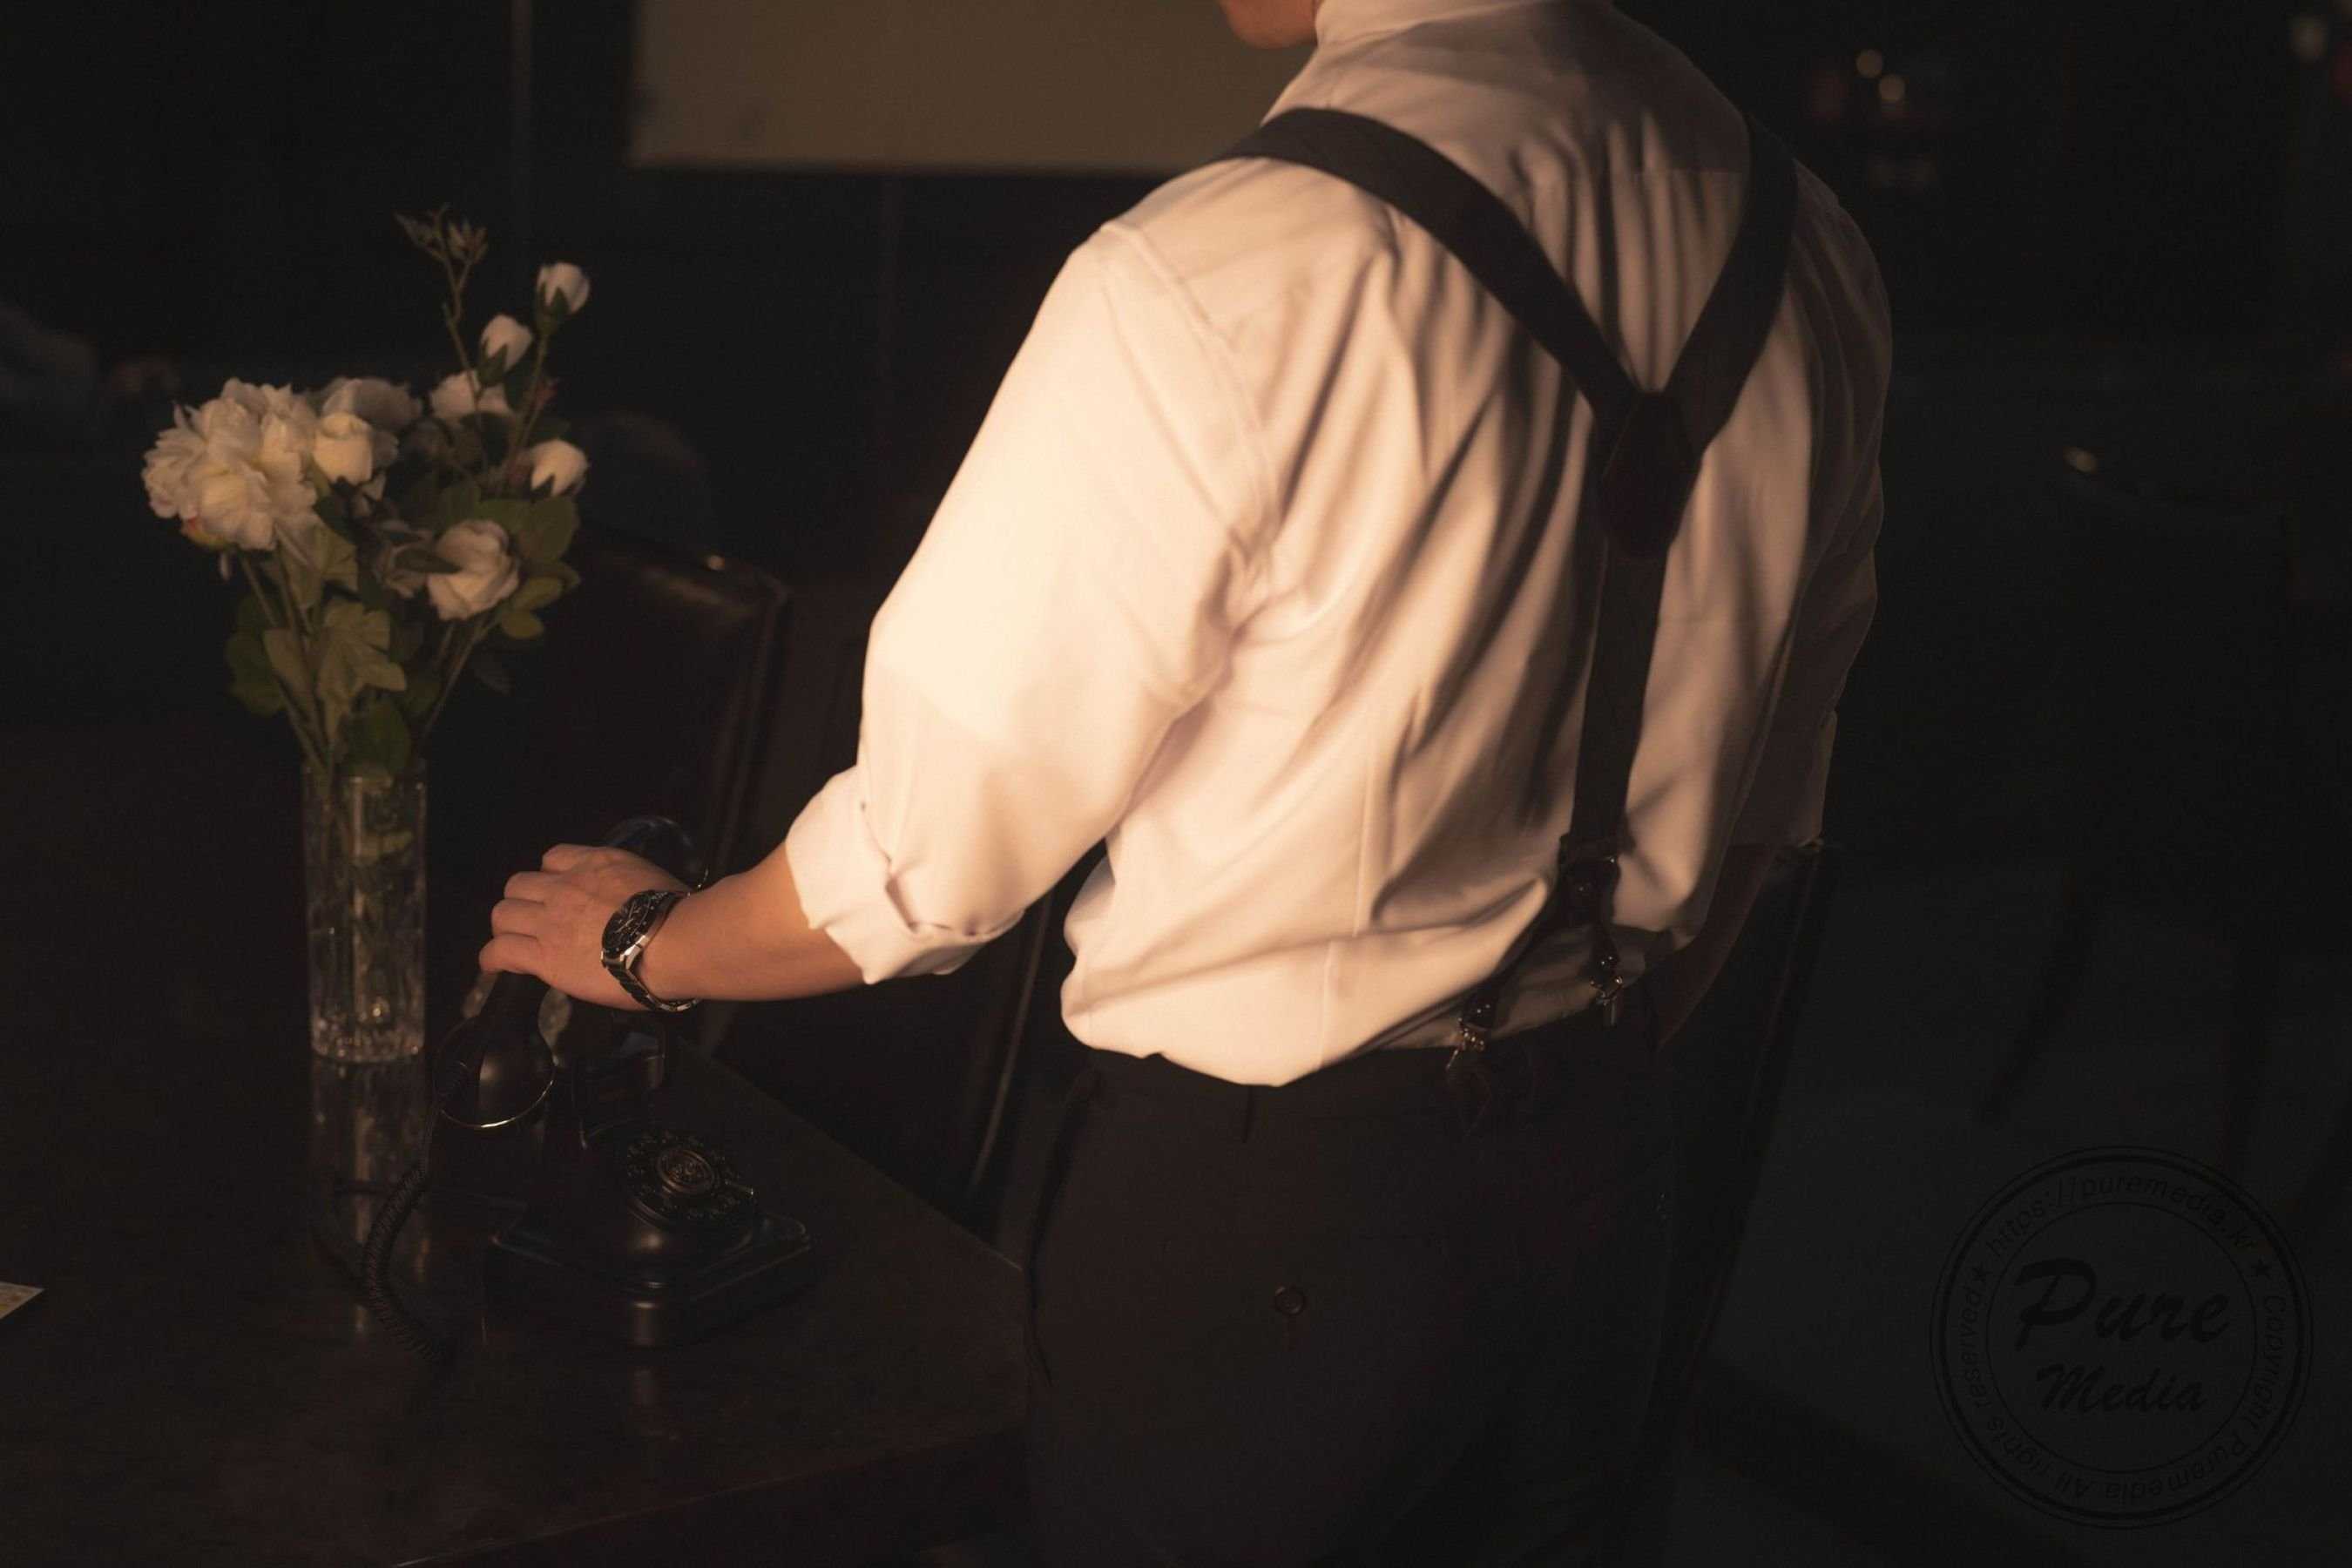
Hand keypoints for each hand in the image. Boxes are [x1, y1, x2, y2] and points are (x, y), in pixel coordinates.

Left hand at [478, 844, 690, 1010]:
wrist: (674, 941)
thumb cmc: (679, 916)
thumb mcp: (653, 881)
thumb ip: (630, 887)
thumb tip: (634, 906)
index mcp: (596, 864)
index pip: (554, 858)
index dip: (551, 876)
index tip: (559, 892)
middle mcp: (566, 886)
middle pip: (519, 884)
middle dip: (523, 901)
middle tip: (534, 921)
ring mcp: (551, 920)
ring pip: (503, 913)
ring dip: (506, 927)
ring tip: (513, 943)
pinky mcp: (544, 955)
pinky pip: (500, 951)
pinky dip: (492, 958)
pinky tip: (493, 967)